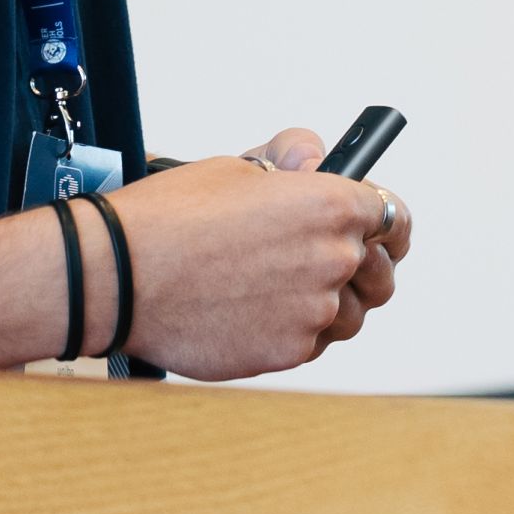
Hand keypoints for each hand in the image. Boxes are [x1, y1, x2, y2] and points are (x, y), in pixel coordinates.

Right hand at [106, 150, 411, 380]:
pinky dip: (292, 330)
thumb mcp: (236, 166)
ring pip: (347, 315)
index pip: (393, 215)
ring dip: (328, 303)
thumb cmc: (170, 218)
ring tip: (278, 286)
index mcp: (330, 205)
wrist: (120, 275)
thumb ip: (291, 161)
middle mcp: (333, 258)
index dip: (386, 223)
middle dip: (358, 265)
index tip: (383, 231)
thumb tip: (316, 160)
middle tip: (318, 260)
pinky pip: (310, 344)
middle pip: (377, 270)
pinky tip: (255, 310)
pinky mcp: (289, 352)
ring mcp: (314, 312)